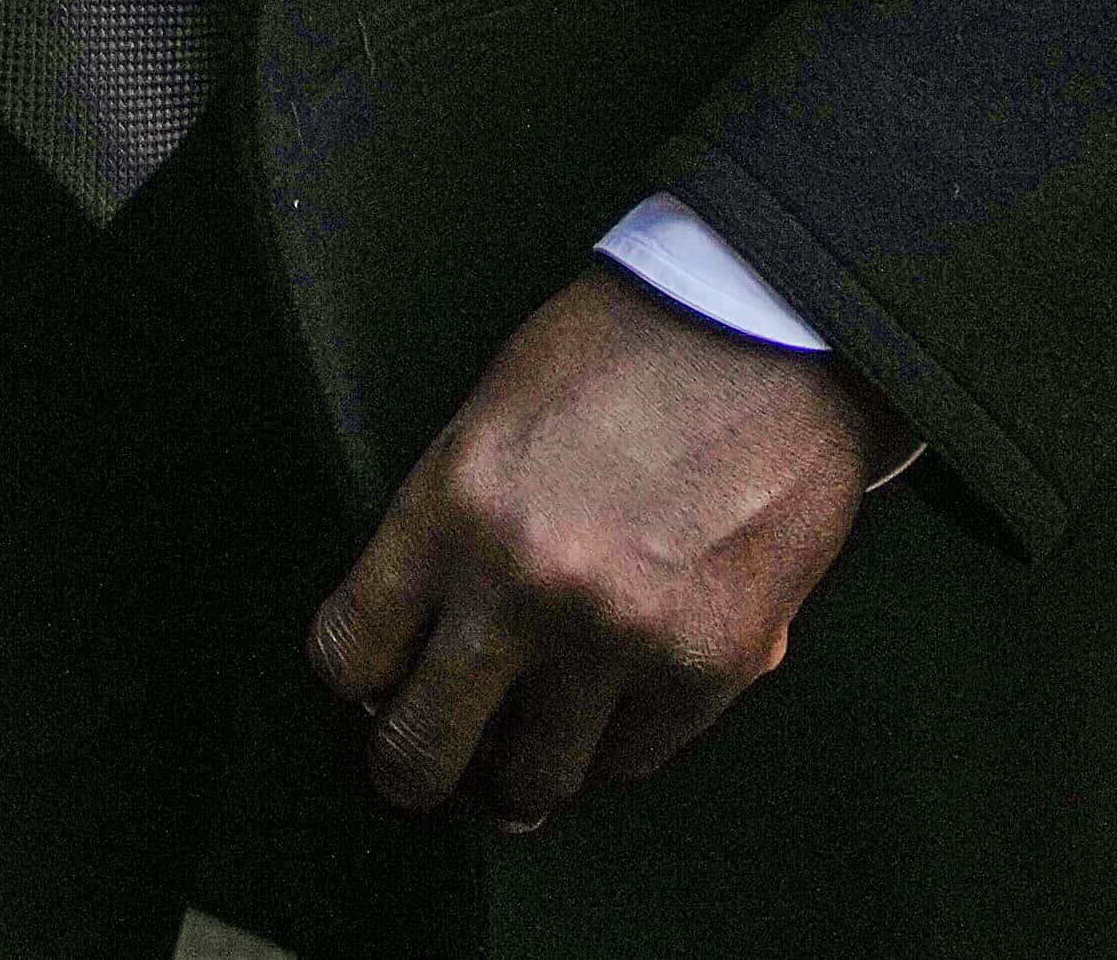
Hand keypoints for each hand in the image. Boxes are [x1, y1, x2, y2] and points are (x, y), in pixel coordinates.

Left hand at [311, 264, 902, 830]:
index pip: (349, 649)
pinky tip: (609, 713)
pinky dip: (616, 744)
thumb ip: (449, 527)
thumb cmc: (622, 357)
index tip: (367, 689)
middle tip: (414, 776)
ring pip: (538, 779)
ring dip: (522, 777)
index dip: (353, 681)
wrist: (766, 337)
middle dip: (409, 773)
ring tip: (519, 764)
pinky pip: (638, 756)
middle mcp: (524, 588)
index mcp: (449, 510)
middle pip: (424, 744)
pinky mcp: (713, 665)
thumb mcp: (487, 421)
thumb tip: (423, 630)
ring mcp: (621, 638)